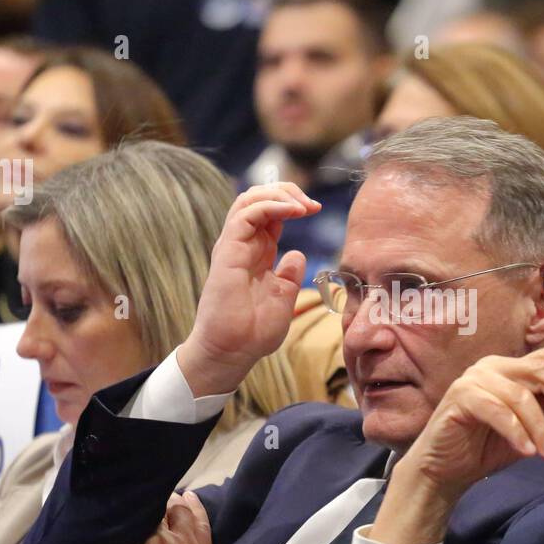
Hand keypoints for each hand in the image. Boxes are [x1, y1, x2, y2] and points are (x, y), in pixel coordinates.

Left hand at [96, 489, 213, 543]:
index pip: (199, 519)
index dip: (193, 505)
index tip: (188, 496)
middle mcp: (180, 539)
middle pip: (177, 508)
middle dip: (172, 501)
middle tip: (165, 500)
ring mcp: (155, 537)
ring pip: (156, 511)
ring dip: (153, 507)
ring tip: (147, 507)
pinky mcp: (133, 541)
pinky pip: (136, 521)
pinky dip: (134, 517)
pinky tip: (130, 517)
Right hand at [176, 183, 319, 395]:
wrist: (232, 352)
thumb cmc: (253, 332)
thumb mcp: (282, 297)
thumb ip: (289, 274)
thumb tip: (298, 255)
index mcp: (257, 253)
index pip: (270, 212)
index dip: (293, 203)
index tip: (316, 209)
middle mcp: (243, 244)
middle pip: (258, 198)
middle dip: (286, 191)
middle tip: (311, 204)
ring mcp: (233, 245)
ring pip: (249, 199)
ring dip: (279, 194)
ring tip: (302, 205)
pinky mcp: (227, 251)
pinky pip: (246, 214)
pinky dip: (270, 206)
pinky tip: (292, 212)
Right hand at [366, 348, 543, 543]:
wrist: (445, 469)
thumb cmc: (486, 447)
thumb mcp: (528, 427)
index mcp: (510, 369)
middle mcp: (492, 366)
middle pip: (539, 368)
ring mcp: (474, 378)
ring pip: (520, 395)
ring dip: (540, 427)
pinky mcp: (460, 396)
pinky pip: (497, 410)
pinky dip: (516, 432)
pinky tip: (527, 452)